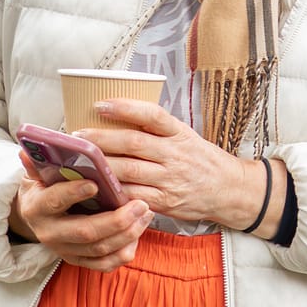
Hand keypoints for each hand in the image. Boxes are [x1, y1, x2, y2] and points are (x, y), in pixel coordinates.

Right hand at [13, 154, 152, 270]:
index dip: (73, 193)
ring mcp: (64, 250)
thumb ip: (39, 162)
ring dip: (128, 233)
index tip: (95, 183)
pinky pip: (105, 264)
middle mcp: (49, 233)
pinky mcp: (78, 261)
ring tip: (146, 212)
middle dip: (117, 220)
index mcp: (37, 207)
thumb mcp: (39, 173)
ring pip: (100, 249)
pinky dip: (124, 251)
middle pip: (85, 232)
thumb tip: (28, 150)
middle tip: (141, 204)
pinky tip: (138, 232)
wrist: (40, 215)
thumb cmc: (47, 187)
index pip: (54, 201)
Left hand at [77, 98, 273, 233]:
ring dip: (100, 165)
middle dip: (101, 139)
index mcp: (180, 134)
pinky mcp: (166, 202)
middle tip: (77, 136)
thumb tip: (116, 118)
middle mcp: (175, 155)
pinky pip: (134, 195)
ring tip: (79, 161)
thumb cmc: (202, 160)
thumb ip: (158, 130)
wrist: (229, 190)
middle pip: (133, 143)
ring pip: (129, 171)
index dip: (126, 108)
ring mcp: (170, 179)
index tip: (101, 104)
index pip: (153, 115)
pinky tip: (96, 186)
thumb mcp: (186, 137)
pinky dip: (113, 191)